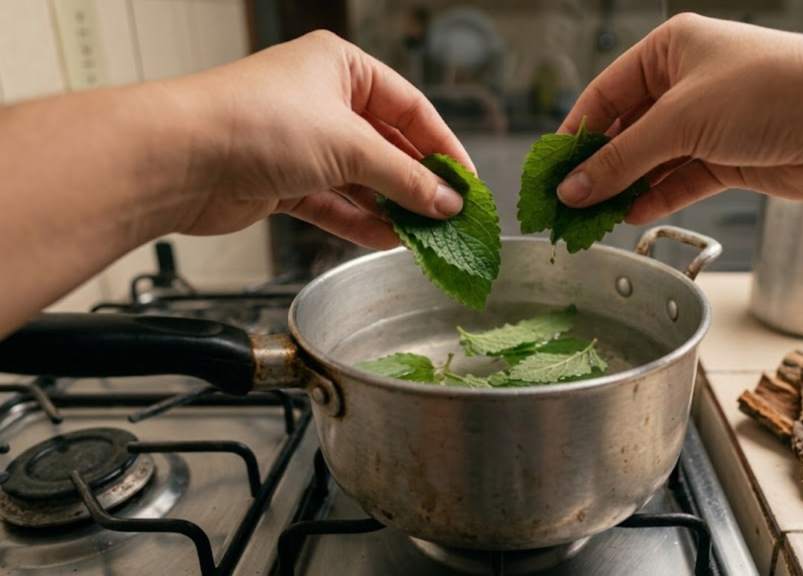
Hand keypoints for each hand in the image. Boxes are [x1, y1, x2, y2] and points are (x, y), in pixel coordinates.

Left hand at [168, 31, 472, 248]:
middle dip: (417, 183)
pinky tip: (388, 239)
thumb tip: (446, 202)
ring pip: (360, 179)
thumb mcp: (349, 145)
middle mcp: (321, 101)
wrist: (179, 158)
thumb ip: (404, 177)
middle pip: (386, 146)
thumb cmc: (255, 123)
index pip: (410, 108)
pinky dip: (359, 222)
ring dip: (391, 207)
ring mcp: (300, 142)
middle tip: (451, 216)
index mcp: (340, 68)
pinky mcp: (282, 181)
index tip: (467, 183)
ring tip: (426, 235)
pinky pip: (333, 203)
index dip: (443, 146)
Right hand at [556, 14, 802, 223]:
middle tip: (565, 203)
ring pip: (653, 159)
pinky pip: (680, 180)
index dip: (576, 134)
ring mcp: (711, 122)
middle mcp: (690, 81)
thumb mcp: (681, 120)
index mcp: (672, 49)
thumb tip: (571, 188)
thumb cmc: (774, 91)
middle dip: (598, 167)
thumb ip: (621, 159)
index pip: (606, 93)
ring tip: (590, 218)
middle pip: (627, 129)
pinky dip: (655, 197)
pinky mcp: (731, 158)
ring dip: (624, 188)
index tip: (550, 172)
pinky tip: (628, 215)